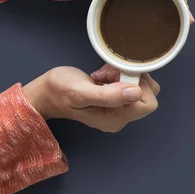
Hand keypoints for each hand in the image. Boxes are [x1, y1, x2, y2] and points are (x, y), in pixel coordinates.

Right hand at [23, 64, 159, 132]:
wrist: (46, 93)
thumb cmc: (60, 92)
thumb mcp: (81, 92)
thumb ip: (109, 95)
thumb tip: (136, 92)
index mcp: (115, 119)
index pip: (148, 102)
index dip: (137, 85)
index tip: (116, 77)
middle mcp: (121, 118)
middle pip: (147, 94)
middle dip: (130, 78)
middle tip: (107, 74)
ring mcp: (119, 110)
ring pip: (140, 86)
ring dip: (124, 74)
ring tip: (103, 75)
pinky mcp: (116, 100)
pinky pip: (130, 84)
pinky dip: (119, 75)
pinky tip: (103, 76)